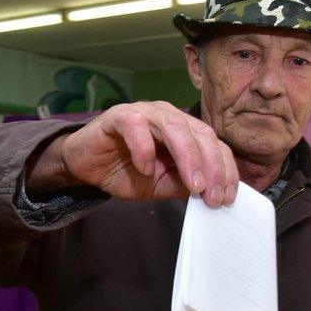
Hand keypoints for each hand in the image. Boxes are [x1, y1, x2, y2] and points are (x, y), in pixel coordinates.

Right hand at [26, 101, 237, 206]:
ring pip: (175, 126)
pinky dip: (144, 149)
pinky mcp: (118, 115)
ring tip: (193, 185)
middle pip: (200, 134)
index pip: (214, 145)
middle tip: (211, 195)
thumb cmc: (125, 172)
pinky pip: (136, 125)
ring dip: (188, 157)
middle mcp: (169, 117)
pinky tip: (145, 169)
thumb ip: (185, 184)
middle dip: (211, 166)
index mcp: (184, 131)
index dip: (224, 170)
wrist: (85, 167)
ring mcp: (145, 112)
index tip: (225, 197)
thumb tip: (213, 193)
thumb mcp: (161, 185)